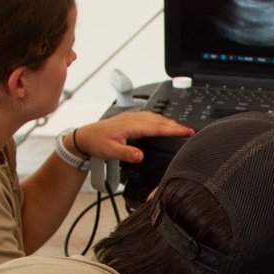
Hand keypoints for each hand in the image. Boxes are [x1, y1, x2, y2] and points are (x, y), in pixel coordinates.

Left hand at [68, 111, 193, 164]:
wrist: (85, 137)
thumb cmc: (96, 142)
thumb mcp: (110, 151)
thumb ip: (126, 154)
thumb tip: (140, 156)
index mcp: (131, 125)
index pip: (157, 127)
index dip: (173, 129)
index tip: (186, 132)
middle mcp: (133, 118)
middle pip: (159, 120)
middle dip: (175, 125)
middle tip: (189, 131)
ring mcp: (131, 117)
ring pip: (154, 117)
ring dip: (168, 122)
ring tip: (180, 128)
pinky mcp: (130, 119)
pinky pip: (149, 117)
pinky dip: (159, 120)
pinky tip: (162, 123)